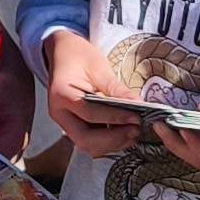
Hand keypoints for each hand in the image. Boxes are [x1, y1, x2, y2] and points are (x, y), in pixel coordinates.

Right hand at [38, 31, 144, 155]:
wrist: (63, 54)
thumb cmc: (79, 56)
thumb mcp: (98, 67)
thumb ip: (117, 89)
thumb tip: (139, 104)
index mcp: (62, 94)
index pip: (89, 113)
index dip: (115, 118)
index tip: (136, 118)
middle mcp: (59, 113)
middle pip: (84, 138)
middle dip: (113, 139)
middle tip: (136, 130)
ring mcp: (64, 122)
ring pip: (87, 145)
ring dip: (112, 144)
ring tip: (133, 133)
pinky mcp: (73, 126)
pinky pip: (90, 141)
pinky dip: (108, 142)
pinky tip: (124, 134)